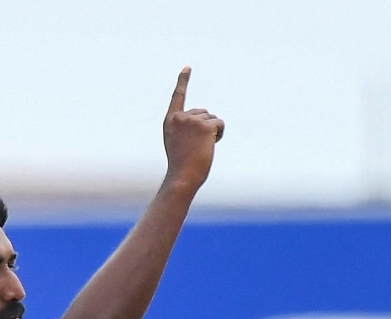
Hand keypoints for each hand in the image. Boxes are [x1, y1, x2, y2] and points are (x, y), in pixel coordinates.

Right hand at [163, 68, 224, 192]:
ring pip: (212, 119)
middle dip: (205, 128)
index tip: (188, 67)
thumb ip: (187, 130)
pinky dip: (219, 134)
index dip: (183, 81)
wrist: (182, 178)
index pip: (178, 97)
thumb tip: (208, 124)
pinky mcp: (205, 125)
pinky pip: (220, 124)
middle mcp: (180, 118)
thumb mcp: (178, 145)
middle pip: (202, 113)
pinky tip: (209, 146)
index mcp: (170, 122)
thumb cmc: (181, 167)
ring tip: (200, 149)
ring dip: (212, 133)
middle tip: (195, 147)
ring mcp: (192, 120)